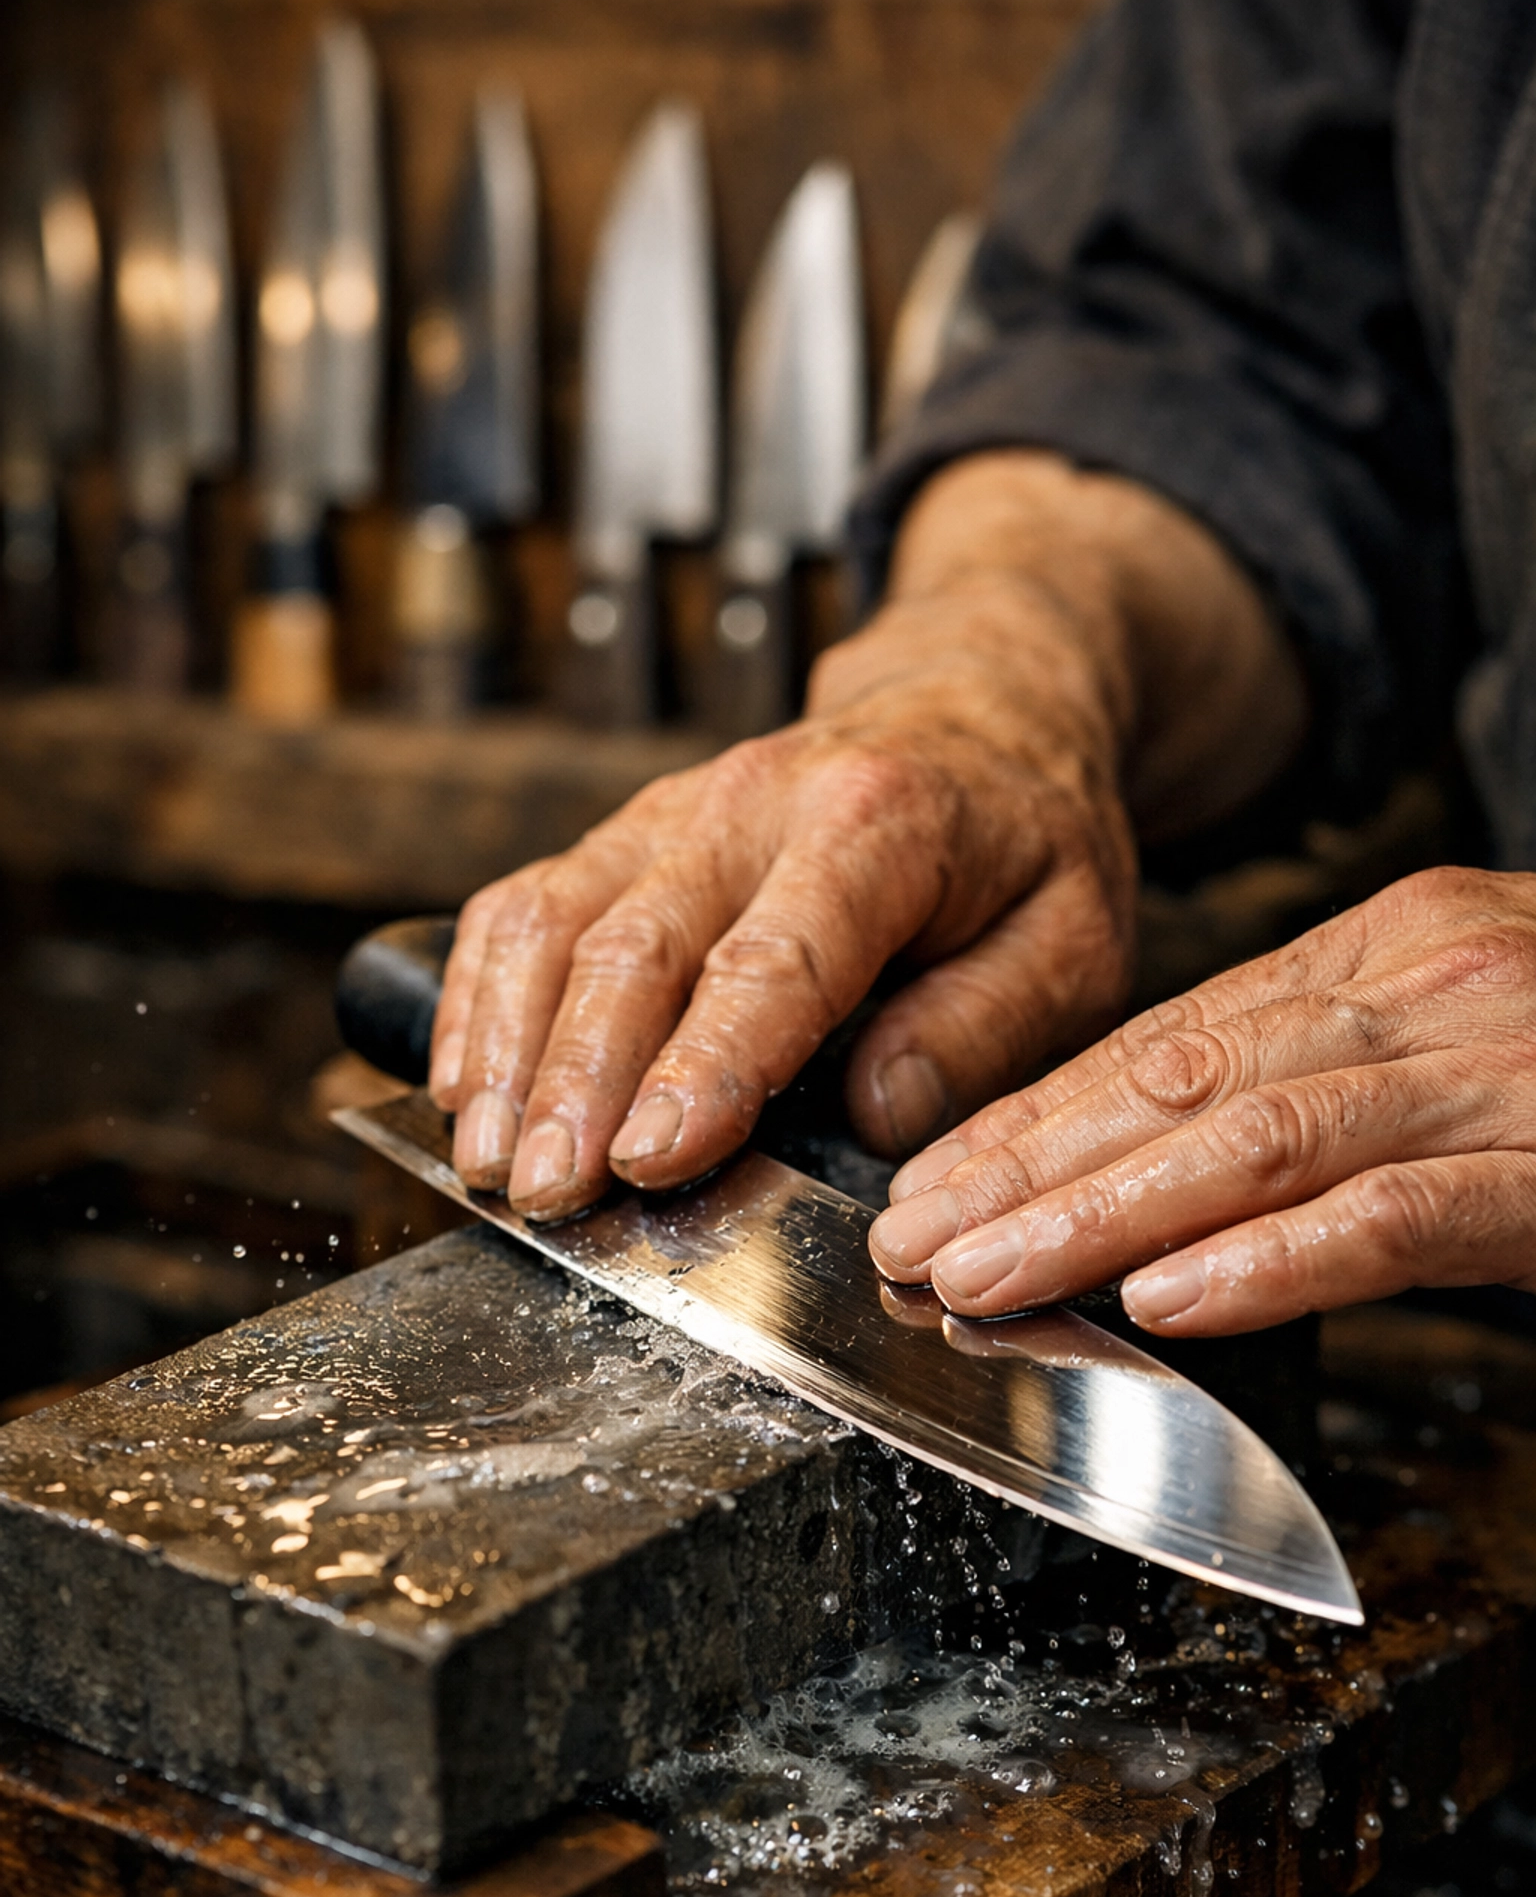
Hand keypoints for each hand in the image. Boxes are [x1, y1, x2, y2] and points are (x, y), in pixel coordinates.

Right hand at [430, 453, 1303, 1219]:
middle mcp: (753, 803)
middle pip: (637, 945)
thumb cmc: (1027, 839)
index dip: (706, 1065)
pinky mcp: (625, 836)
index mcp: (880, 825)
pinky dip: (478, 995)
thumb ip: (984, 1029)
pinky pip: (523, 904)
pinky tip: (464, 1083)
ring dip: (509, 1048)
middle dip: (579, 1081)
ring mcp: (672, 813)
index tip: (652, 1158)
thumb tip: (874, 1113)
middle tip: (548, 1193)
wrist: (978, 703)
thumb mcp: (1074, 938)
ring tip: (488, 1160)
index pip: (775, 960)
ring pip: (554, 920)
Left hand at [869, 866, 1535, 1333]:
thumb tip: (1156, 1184)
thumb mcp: (1450, 1047)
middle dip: (1025, 1167)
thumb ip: (1321, 1088)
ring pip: (1256, 1135)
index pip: (1165, 1037)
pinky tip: (1174, 1299)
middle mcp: (1430, 979)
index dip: (1031, 1117)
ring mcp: (1500, 1062)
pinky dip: (1277, 1258)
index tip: (928, 1181)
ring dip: (1098, 1214)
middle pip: (1181, 1077)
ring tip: (987, 1276)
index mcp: (1388, 947)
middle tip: (910, 1243)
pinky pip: (1397, 1209)